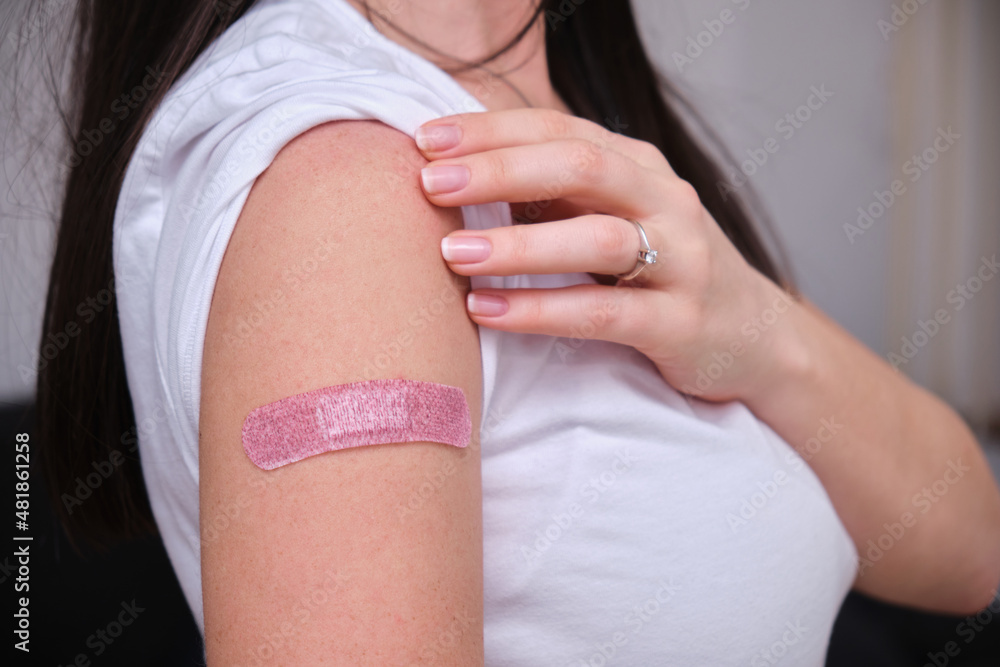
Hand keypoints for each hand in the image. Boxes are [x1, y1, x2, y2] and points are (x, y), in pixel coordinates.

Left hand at [414, 108, 805, 402]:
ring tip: (453, 251)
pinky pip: (606, 312)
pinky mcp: (683, 324)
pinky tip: (488, 312)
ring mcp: (682, 261)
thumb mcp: (616, 219)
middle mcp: (666, 201)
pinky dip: (543, 310)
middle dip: (500, 170)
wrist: (756, 338)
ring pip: (598, 239)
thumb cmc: (664, 272)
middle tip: (429, 183)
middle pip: (581, 166)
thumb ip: (556, 198)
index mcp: (640, 167)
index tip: (425, 140)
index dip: (492, 131)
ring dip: (519, 245)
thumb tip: (460, 180)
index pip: (560, 129)